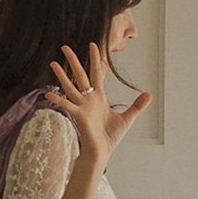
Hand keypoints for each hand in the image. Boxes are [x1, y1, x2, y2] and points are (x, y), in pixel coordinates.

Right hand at [46, 43, 151, 169]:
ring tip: (53, 62)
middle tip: (65, 46)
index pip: (96, 73)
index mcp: (99, 97)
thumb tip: (149, 95)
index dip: (94, 59)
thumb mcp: (127, 118)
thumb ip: (136, 106)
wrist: (101, 153)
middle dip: (73, 60)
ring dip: (61, 75)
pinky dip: (57, 100)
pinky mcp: (79, 116)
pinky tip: (48, 94)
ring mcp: (82, 107)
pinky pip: (67, 106)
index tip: (92, 45)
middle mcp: (88, 99)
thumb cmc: (109, 137)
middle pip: (80, 75)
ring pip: (70, 86)